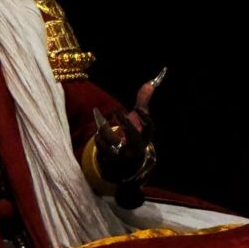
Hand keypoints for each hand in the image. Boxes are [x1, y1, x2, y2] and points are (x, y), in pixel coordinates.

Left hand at [93, 67, 165, 183]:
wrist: (124, 163)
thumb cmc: (132, 136)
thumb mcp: (138, 121)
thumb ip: (143, 102)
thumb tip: (150, 83)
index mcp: (145, 139)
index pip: (149, 128)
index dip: (145, 118)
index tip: (137, 108)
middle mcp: (136, 149)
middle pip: (133, 134)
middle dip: (124, 121)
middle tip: (115, 110)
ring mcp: (123, 156)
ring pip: (113, 139)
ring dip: (105, 128)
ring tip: (102, 122)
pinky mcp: (110, 160)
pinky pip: (101, 145)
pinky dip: (98, 137)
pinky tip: (99, 134)